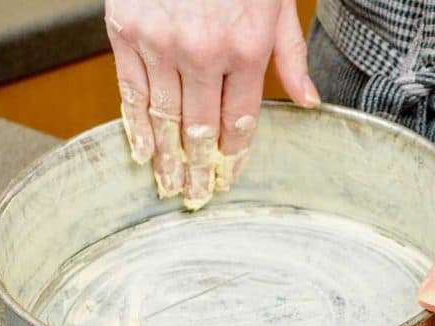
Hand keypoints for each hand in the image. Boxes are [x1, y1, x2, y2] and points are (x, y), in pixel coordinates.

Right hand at [105, 0, 319, 209]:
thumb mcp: (278, 2)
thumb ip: (292, 55)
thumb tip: (308, 102)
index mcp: (246, 46)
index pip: (240, 120)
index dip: (234, 156)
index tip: (229, 179)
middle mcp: (204, 52)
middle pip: (202, 129)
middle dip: (200, 169)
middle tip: (197, 198)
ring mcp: (161, 43)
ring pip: (165, 118)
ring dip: (168, 159)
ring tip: (170, 187)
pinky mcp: (126, 30)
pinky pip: (129, 91)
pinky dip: (134, 126)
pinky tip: (141, 153)